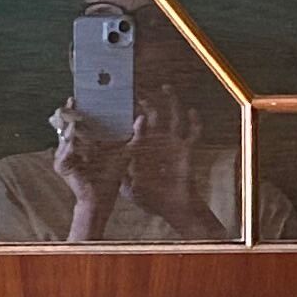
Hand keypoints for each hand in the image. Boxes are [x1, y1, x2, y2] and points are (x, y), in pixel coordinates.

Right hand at [48, 99, 129, 243]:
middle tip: (75, 98)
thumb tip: (142, 117)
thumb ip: (136, 135)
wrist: (102, 198)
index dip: (81, 105)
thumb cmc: (112, 175)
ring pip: (63, 133)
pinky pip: (64, 151)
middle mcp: (72, 143)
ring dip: (67, 122)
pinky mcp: (62, 165)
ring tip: (73, 111)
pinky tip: (73, 134)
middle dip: (70, 110)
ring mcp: (64, 154)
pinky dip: (68, 143)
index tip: (87, 93)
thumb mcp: (127, 152)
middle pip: (68, 122)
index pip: (82, 117)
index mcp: (87, 138)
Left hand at [124, 83, 210, 235]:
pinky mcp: (186, 151)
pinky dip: (196, 123)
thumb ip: (115, 175)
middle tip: (139, 87)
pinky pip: (194, 134)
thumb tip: (100, 168)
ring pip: (173, 117)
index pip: (135, 125)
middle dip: (147, 100)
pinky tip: (192, 111)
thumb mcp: (128, 187)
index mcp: (144, 148)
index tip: (121, 98)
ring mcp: (173, 144)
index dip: (129, 112)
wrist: (173, 208)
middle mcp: (159, 142)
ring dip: (171, 102)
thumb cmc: (152, 198)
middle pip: (153, 115)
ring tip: (165, 87)